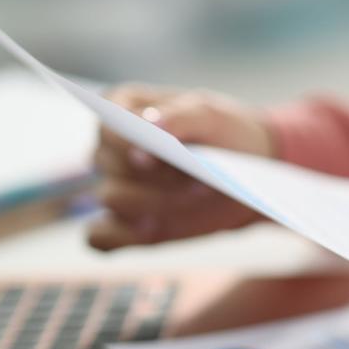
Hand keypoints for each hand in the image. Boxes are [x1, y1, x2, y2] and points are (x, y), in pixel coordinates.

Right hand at [89, 85, 273, 249]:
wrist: (247, 171)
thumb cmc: (223, 133)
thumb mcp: (213, 117)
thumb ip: (183, 116)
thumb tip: (153, 122)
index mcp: (123, 110)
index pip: (109, 128)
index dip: (126, 143)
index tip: (151, 157)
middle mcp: (112, 149)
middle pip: (110, 167)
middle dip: (151, 178)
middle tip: (199, 184)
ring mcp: (118, 186)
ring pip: (112, 199)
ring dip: (153, 203)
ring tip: (193, 200)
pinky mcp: (127, 223)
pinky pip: (101, 237)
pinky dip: (118, 238)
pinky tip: (150, 230)